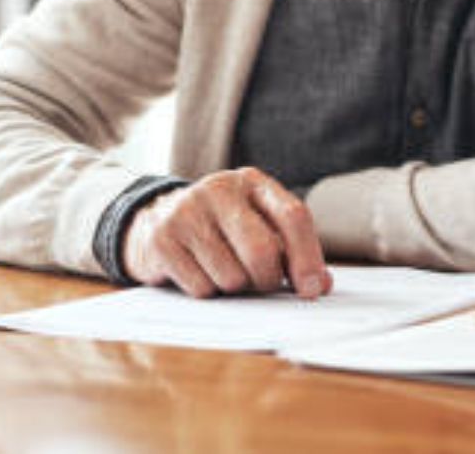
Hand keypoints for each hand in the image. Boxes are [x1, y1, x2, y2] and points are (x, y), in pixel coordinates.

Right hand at [121, 168, 330, 298]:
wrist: (155, 218)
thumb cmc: (221, 228)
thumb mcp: (257, 225)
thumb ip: (291, 251)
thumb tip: (319, 285)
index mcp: (253, 182)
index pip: (293, 216)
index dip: (308, 258)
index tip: (312, 290)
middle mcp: (220, 189)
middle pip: (262, 251)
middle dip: (267, 280)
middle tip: (262, 284)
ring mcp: (187, 211)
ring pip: (231, 277)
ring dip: (234, 288)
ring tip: (223, 271)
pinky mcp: (162, 239)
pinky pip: (201, 288)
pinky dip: (207, 292)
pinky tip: (198, 272)